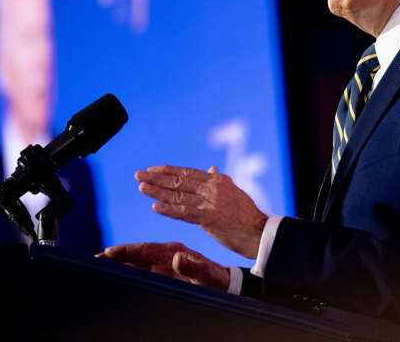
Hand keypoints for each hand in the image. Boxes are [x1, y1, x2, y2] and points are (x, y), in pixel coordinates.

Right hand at [98, 242, 229, 289]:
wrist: (223, 284)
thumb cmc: (215, 279)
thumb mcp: (206, 275)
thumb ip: (193, 267)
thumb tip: (177, 258)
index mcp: (174, 250)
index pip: (146, 249)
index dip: (127, 251)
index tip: (109, 252)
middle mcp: (166, 255)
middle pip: (136, 255)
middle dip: (115, 257)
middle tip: (95, 260)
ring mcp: (163, 264)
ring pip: (136, 263)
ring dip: (119, 264)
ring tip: (99, 267)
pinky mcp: (163, 274)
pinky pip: (142, 272)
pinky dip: (128, 272)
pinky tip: (116, 275)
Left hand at [135, 165, 266, 257]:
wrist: (260, 233)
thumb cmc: (246, 216)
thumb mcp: (234, 193)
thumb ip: (220, 181)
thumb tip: (211, 168)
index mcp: (218, 181)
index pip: (188, 173)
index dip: (169, 171)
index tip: (152, 169)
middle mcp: (213, 188)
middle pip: (179, 181)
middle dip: (157, 178)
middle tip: (138, 174)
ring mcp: (212, 202)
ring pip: (179, 195)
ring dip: (157, 191)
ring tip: (141, 187)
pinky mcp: (211, 218)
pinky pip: (185, 213)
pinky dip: (169, 210)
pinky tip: (154, 207)